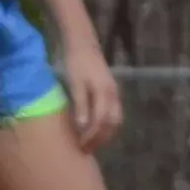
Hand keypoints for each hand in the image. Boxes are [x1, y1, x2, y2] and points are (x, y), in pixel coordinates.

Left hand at [61, 32, 122, 148]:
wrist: (82, 41)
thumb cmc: (75, 60)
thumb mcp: (74, 82)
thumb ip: (80, 105)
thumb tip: (82, 127)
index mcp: (105, 93)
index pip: (101, 122)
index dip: (91, 136)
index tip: (80, 145)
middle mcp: (113, 95)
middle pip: (112, 124)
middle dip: (100, 138)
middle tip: (86, 149)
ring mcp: (114, 92)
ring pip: (115, 119)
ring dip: (105, 133)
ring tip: (91, 141)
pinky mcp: (111, 90)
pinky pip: (112, 113)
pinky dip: (105, 124)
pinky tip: (94, 127)